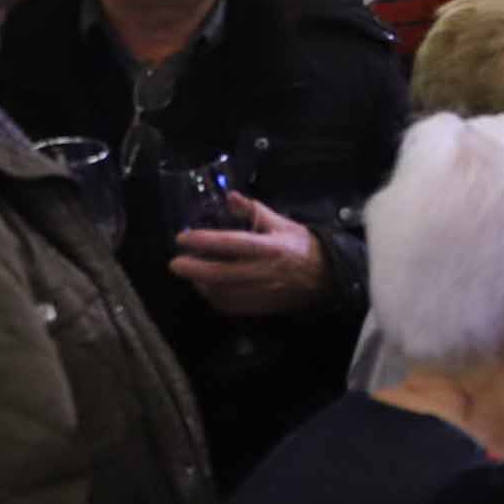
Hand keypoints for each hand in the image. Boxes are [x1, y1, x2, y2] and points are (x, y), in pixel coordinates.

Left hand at [169, 195, 330, 314]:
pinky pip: (230, 306)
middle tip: (175, 263)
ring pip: (221, 292)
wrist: (328, 277)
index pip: (231, 243)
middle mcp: (264, 271)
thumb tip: (229, 197)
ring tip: (192, 274)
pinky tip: (208, 288)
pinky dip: (213, 297)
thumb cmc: (303, 246)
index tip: (182, 238)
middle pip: (220, 274)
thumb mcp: (282, 223)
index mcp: (270, 247)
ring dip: (201, 284)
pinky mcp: (261, 306)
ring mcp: (262, 292)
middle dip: (193, 269)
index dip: (204, 241)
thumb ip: (254, 210)